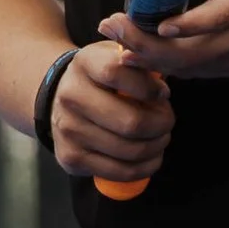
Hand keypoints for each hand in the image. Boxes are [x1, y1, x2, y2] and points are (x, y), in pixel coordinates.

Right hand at [50, 38, 172, 184]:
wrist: (61, 96)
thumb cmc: (102, 77)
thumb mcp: (117, 56)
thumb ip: (141, 62)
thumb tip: (162, 89)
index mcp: (85, 64)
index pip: (118, 74)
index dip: (149, 88)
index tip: (163, 94)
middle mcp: (71, 97)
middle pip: (131, 122)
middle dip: (162, 125)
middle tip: (168, 121)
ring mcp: (68, 130)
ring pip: (130, 150)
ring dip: (157, 146)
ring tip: (161, 137)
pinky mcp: (71, 158)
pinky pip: (120, 172)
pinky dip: (145, 167)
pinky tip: (152, 156)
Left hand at [107, 0, 228, 79]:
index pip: (218, 19)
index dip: (185, 27)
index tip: (153, 23)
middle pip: (194, 53)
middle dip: (148, 46)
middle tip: (111, 30)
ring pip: (198, 69)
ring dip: (157, 62)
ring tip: (119, 49)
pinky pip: (209, 73)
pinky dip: (178, 69)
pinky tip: (152, 60)